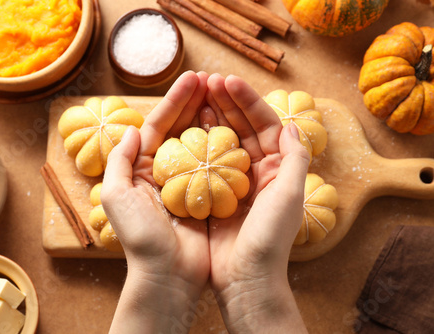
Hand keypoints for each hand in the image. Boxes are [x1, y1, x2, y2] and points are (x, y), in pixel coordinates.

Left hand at [102, 71, 210, 333]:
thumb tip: (130, 129)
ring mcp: (188, 184)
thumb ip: (119, 160)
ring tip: (223, 95)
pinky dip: (224, 145)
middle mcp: (164, 174)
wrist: (168, 275)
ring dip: (210, 119)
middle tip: (211, 80)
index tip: (192, 80)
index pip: (157, 127)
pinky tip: (234, 128)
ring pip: (199, 143)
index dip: (173, 102)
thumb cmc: (140, 237)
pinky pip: (216, 165)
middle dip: (194, 104)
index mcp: (141, 170)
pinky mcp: (208, 196)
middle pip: (179, 130)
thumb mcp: (116, 195)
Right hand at [205, 74, 309, 332]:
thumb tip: (291, 125)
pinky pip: (208, 162)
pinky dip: (200, 144)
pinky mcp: (217, 194)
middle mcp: (260, 172)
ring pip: (225, 142)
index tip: (228, 81)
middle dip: (228, 103)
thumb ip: (294, 158)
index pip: (265, 125)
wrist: (246, 277)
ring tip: (198, 96)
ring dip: (213, 118)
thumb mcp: (289, 195)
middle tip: (208, 81)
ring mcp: (237, 183)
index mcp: (279, 169)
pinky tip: (188, 128)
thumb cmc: (270, 237)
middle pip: (244, 129)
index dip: (248, 101)